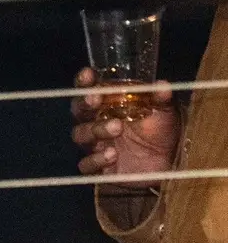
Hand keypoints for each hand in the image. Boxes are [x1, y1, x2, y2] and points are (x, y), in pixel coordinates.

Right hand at [71, 66, 179, 181]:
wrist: (163, 166)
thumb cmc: (159, 134)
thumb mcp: (164, 113)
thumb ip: (161, 99)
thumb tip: (163, 85)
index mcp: (107, 104)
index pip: (89, 89)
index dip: (84, 81)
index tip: (89, 74)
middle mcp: (95, 122)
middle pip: (78, 110)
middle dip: (84, 103)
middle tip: (96, 99)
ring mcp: (94, 145)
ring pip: (80, 134)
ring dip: (95, 129)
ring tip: (117, 127)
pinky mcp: (97, 168)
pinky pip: (86, 164)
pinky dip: (96, 159)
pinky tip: (112, 155)